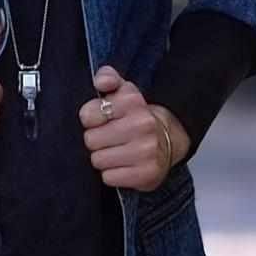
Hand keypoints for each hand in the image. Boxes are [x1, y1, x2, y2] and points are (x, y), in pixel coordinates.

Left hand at [79, 66, 189, 190]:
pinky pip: (109, 178)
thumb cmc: (136, 116)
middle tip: (110, 138)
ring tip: (117, 151)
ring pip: (98, 160)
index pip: (87, 115)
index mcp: (133, 102)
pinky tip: (124, 165)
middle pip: (90, 140)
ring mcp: (146, 150)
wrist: (168, 138)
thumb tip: (101, 82)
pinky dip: (113, 174)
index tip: (101, 120)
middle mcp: (142, 124)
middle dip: (97, 140)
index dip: (91, 120)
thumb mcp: (123, 91)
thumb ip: (107, 78)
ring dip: (104, 158)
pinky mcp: (147, 174)